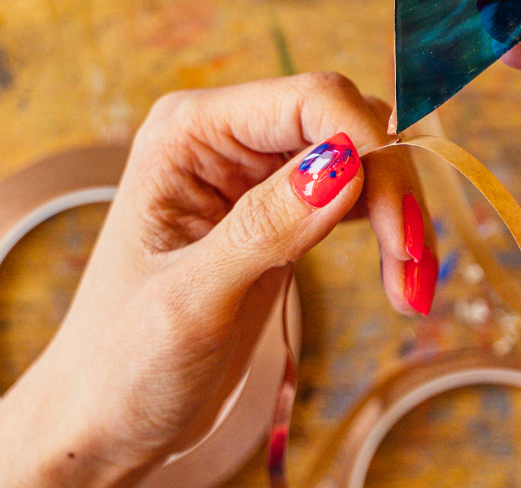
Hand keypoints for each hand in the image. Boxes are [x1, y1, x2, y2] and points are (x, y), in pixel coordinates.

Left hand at [0, 73, 439, 487]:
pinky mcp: (284, 216)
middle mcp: (225, 139)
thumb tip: (343, 164)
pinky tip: (403, 285)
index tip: (400, 228)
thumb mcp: (189, 301)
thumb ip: (262, 229)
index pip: (309, 99)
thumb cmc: (123, 363)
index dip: (368, 147)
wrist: (107, 421)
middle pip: (348, 124)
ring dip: (401, 217)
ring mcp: (256, 176)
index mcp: (187, 133)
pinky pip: (359, 200)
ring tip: (411, 292)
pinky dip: (391, 237)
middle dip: (392, 188)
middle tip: (413, 269)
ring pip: (365, 162)